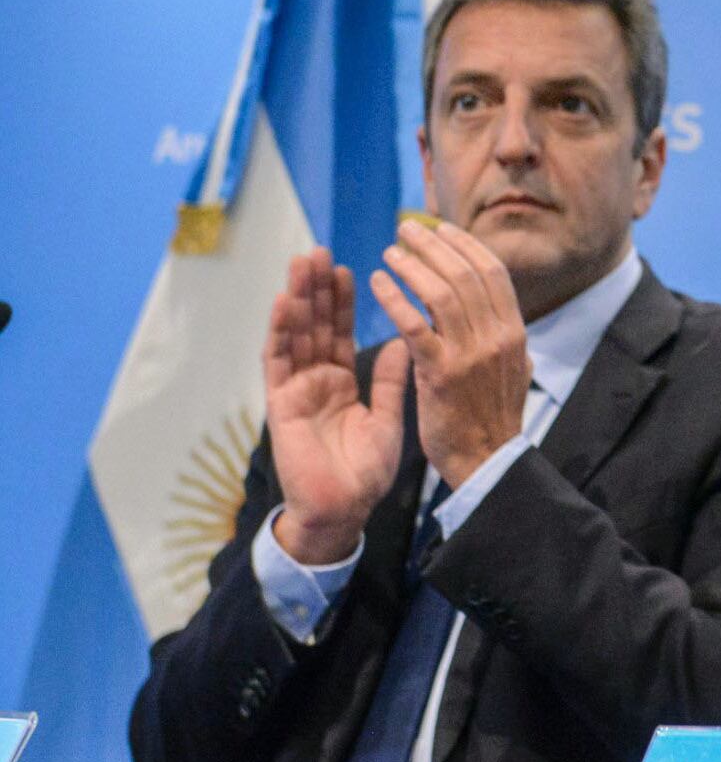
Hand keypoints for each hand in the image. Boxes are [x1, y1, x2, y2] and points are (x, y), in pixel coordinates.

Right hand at [263, 249, 408, 563]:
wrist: (344, 510)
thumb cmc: (365, 472)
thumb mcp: (387, 419)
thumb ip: (389, 382)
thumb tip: (401, 342)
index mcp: (342, 383)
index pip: (341, 333)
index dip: (343, 302)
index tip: (349, 267)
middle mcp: (316, 381)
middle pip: (315, 326)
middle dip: (316, 289)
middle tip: (318, 250)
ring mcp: (296, 391)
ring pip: (294, 336)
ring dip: (297, 298)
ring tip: (301, 262)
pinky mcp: (281, 405)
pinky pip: (278, 364)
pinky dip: (280, 332)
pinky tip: (284, 303)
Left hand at [369, 220, 530, 490]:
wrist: (486, 462)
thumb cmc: (492, 419)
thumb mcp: (513, 371)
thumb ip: (504, 340)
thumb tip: (501, 315)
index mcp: (515, 332)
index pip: (493, 272)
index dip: (465, 244)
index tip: (441, 228)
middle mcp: (498, 336)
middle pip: (466, 273)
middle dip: (435, 244)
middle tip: (407, 228)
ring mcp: (471, 354)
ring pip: (441, 292)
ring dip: (412, 265)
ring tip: (391, 251)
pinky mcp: (441, 373)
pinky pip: (414, 324)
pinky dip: (396, 299)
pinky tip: (378, 283)